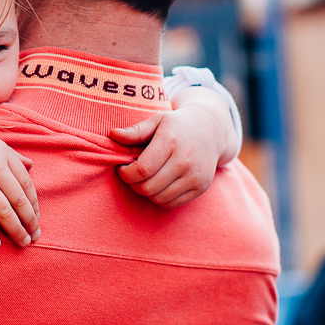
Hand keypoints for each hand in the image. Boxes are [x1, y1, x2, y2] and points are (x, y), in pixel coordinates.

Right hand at [0, 123, 38, 248]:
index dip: (34, 203)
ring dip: (16, 230)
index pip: (26, 183)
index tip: (36, 217)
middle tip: (35, 236)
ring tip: (22, 243)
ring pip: (5, 212)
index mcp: (1, 152)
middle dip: (30, 221)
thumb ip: (9, 152)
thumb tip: (31, 164)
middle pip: (19, 200)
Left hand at [110, 95, 234, 208]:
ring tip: (145, 178)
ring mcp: (195, 177)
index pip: (142, 169)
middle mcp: (185, 161)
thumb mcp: (157, 120)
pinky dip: (159, 198)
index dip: (126, 173)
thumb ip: (135, 131)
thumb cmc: (177, 125)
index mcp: (171, 142)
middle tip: (131, 174)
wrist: (211, 131)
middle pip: (148, 187)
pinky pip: (171, 203)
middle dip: (133, 184)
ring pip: (158, 198)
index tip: (122, 168)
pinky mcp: (201, 188)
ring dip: (146, 192)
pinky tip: (158, 184)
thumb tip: (113, 134)